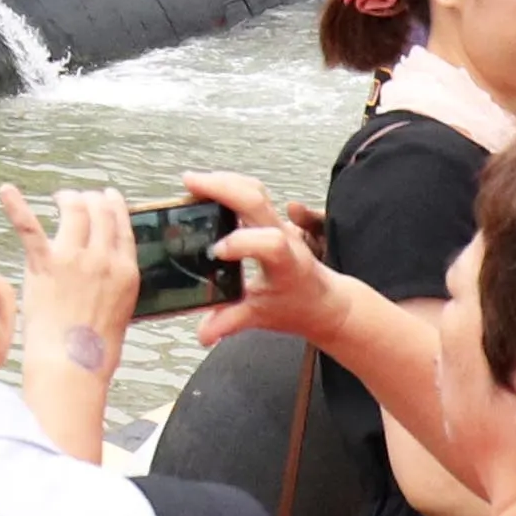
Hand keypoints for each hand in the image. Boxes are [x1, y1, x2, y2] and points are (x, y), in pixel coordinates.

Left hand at [1, 184, 136, 377]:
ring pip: (74, 210)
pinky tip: (6, 190)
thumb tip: (110, 273)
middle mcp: (104, 259)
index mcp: (127, 272)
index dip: (114, 205)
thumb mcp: (121, 311)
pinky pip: (29, 227)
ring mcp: (75, 259)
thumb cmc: (94, 349)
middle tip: (77, 198)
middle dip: (90, 199)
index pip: (123, 226)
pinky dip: (16, 205)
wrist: (73, 365)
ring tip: (58, 198)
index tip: (107, 196)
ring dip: (67, 199)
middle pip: (100, 212)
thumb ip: (117, 285)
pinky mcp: (45, 265)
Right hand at [179, 170, 367, 350]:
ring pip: (256, 190)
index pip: (270, 242)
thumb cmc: (298, 307)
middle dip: (223, 187)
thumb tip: (203, 334)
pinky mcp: (272, 221)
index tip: (215, 252)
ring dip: (225, 181)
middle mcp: (285, 238)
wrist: (326, 301)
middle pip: (258, 200)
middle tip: (190, 183)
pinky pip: (254, 193)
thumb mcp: (263, 317)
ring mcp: (279, 225)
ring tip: (195, 182)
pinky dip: (230, 185)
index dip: (241, 242)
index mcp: (286, 263)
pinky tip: (210, 188)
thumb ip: (231, 323)